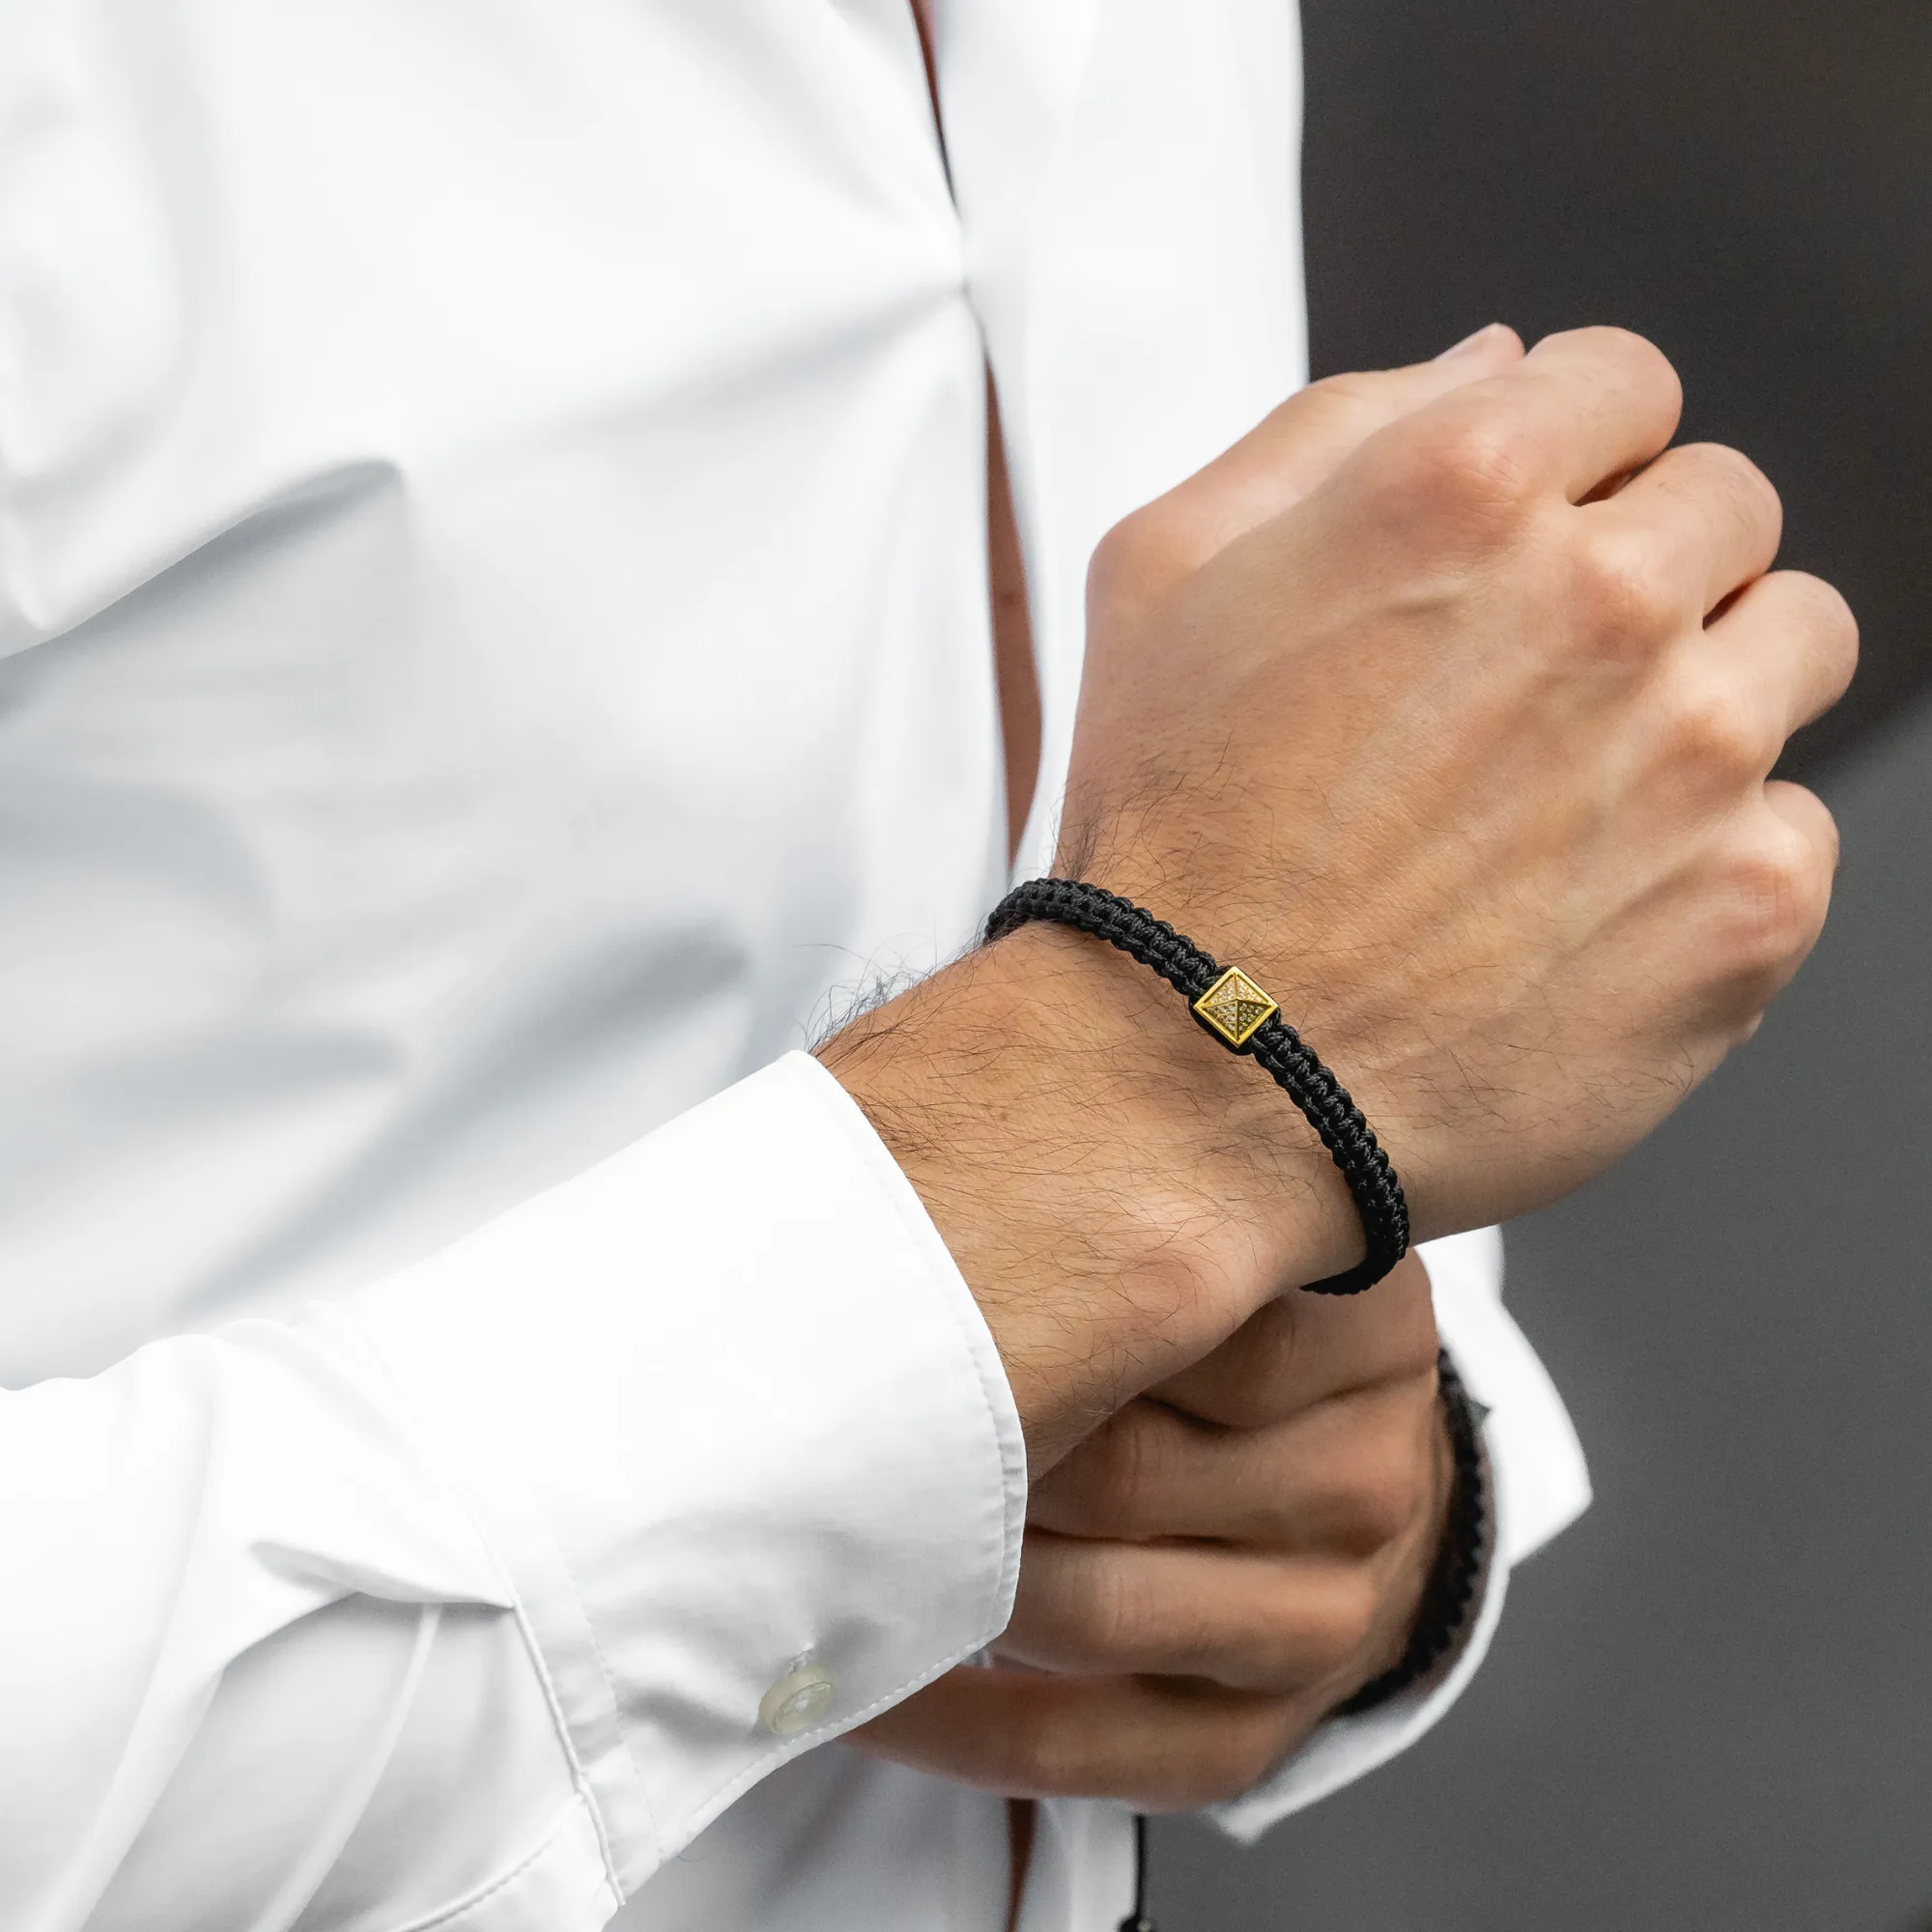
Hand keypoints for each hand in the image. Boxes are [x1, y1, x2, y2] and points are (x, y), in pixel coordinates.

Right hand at [824, 324, 1853, 1467]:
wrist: (1199, 1082)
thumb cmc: (1166, 843)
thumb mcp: (1163, 578)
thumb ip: (1330, 427)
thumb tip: (1489, 361)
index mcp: (1463, 489)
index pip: (1625, 381)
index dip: (1577, 455)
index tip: (1546, 530)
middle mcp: (1604, 600)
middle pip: (1728, 505)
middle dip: (1645, 570)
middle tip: (1536, 686)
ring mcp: (1700, 752)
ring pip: (1797, 646)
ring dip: (1708, 692)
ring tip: (1575, 794)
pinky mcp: (1752, 899)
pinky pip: (1797, 824)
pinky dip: (1713, 856)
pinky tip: (1584, 905)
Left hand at [849, 1255, 1451, 1808]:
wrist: (1325, 1473)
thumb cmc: (1227, 1333)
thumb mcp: (1225, 1241)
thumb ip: (1130, 1216)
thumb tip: (940, 1190)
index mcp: (1371, 1332)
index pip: (1192, 1321)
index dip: (1037, 1319)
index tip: (913, 1295)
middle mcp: (1368, 1483)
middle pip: (1127, 1473)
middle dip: (976, 1449)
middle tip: (847, 1413)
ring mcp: (1326, 1621)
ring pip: (1095, 1611)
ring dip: (952, 1578)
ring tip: (838, 1525)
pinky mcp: (1257, 1735)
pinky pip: (1078, 1749)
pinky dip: (952, 1722)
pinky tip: (869, 1676)